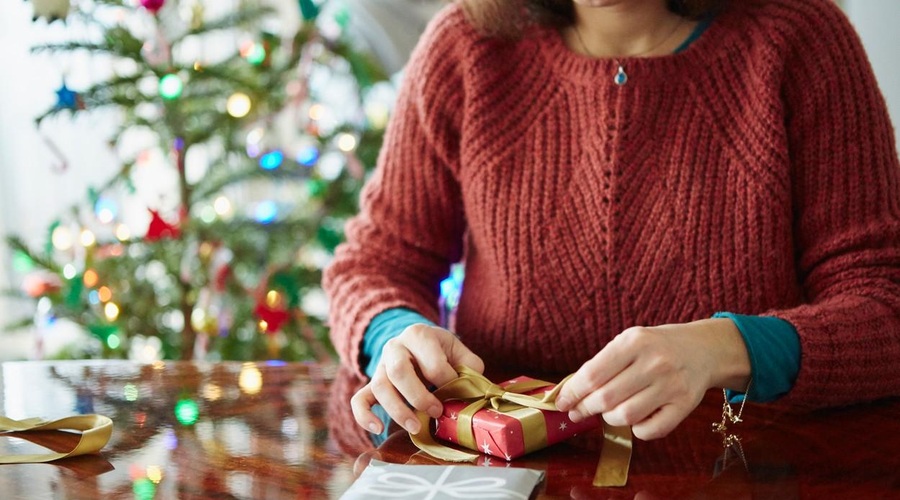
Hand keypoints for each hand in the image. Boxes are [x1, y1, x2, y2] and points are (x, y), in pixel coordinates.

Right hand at [350, 324, 483, 434]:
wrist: (417, 344)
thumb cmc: (441, 351)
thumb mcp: (458, 350)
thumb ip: (469, 366)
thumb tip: (470, 388)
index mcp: (418, 334)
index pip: (432, 362)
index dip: (447, 381)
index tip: (459, 390)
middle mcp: (395, 347)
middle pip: (399, 371)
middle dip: (419, 396)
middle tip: (437, 411)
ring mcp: (380, 366)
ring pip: (380, 387)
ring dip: (398, 410)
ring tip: (416, 427)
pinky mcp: (372, 384)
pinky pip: (359, 399)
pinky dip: (364, 416)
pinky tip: (378, 429)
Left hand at [555, 319, 749, 439]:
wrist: (702, 349)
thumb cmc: (655, 347)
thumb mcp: (629, 342)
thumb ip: (602, 364)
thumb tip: (570, 393)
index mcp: (635, 341)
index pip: (593, 374)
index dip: (572, 393)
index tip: (561, 403)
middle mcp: (655, 362)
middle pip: (606, 398)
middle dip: (585, 408)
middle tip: (578, 411)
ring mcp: (672, 385)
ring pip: (625, 416)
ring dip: (608, 419)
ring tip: (607, 412)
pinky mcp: (685, 406)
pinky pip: (650, 431)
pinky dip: (636, 430)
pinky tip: (634, 419)